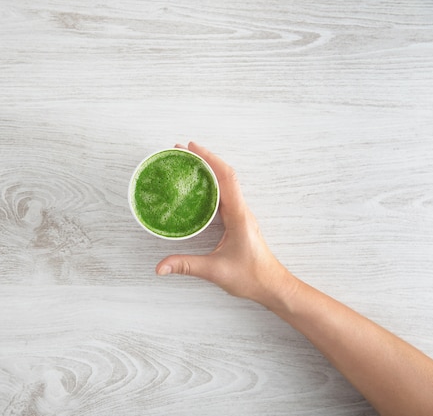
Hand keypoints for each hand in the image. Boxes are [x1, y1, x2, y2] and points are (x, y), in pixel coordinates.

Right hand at [156, 142, 294, 306]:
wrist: (272, 285)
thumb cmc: (251, 276)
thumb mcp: (215, 271)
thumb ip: (186, 266)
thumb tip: (161, 267)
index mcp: (238, 215)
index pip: (225, 177)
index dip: (209, 159)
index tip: (191, 147)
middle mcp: (241, 210)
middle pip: (224, 174)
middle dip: (203, 159)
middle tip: (180, 152)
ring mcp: (240, 214)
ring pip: (224, 183)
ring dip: (207, 170)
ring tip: (186, 164)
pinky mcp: (237, 220)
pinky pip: (223, 195)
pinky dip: (210, 185)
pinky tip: (196, 188)